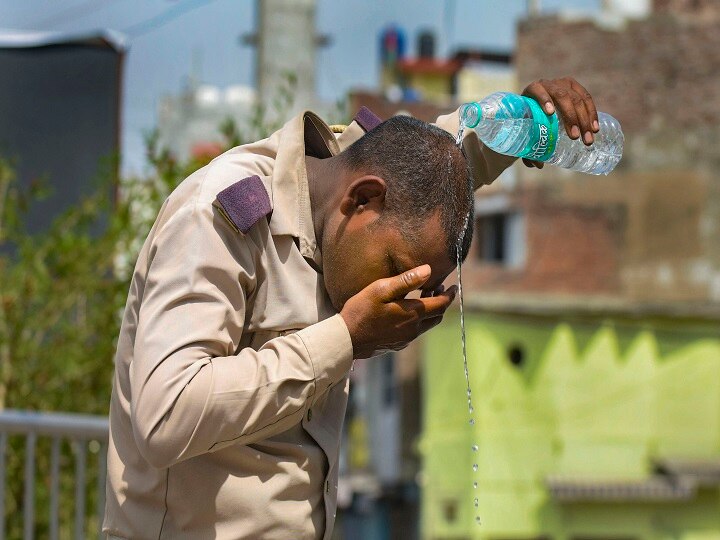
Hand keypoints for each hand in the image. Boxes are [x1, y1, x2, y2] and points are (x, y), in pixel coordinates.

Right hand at [340, 264, 456, 358]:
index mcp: (413, 313)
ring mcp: (406, 338)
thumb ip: (406, 280)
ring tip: (423, 298)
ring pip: (427, 325)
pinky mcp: (398, 344)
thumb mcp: (381, 290)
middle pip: (437, 316)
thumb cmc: (361, 311)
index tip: (454, 286)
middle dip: (442, 302)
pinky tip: (407, 313)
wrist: (347, 339)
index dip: (450, 295)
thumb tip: (428, 270)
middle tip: (438, 289)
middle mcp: (414, 328)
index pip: (441, 304)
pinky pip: (415, 332)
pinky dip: (419, 320)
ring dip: (430, 311)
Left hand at [521, 77, 599, 168]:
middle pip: (562, 97)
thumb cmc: (528, 121)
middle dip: (571, 117)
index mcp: (531, 91)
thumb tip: (539, 164)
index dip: (544, 100)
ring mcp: (563, 84)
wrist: (537, 105)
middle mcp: (548, 84)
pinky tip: (595, 128)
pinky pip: (587, 98)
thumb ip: (528, 149)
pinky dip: (592, 114)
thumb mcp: (525, 132)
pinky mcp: (575, 87)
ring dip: (585, 119)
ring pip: (577, 99)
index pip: (537, 91)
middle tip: (575, 137)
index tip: (550, 114)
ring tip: (588, 138)